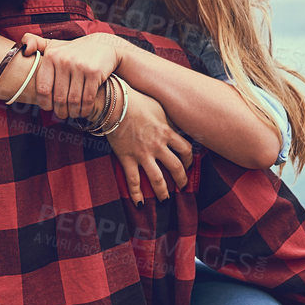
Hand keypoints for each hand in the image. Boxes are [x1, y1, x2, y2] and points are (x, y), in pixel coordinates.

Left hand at [20, 32, 123, 120]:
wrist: (105, 46)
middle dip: (60, 111)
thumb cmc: (74, 50)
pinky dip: (85, 109)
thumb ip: (36, 44)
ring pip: (73, 100)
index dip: (44, 103)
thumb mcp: (54, 45)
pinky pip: (87, 98)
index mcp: (51, 56)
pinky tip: (84, 111)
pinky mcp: (94, 72)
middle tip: (62, 114)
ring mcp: (80, 66)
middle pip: (58, 97)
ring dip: (73, 112)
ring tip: (73, 114)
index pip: (43, 88)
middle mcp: (64, 60)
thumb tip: (24, 50)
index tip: (48, 108)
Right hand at [106, 87, 193, 206]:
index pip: (186, 150)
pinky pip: (133, 180)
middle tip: (182, 186)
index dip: (189, 160)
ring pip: (157, 178)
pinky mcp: (126, 158)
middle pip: (176, 168)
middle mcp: (157, 146)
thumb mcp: (159, 108)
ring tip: (165, 199)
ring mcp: (141, 154)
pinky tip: (139, 203)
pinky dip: (136, 194)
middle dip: (181, 180)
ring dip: (163, 191)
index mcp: (167, 132)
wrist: (114, 103)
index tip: (188, 164)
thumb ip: (167, 122)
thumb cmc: (137, 101)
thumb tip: (175, 129)